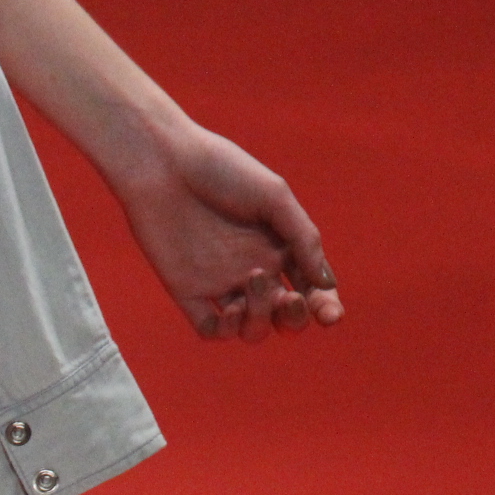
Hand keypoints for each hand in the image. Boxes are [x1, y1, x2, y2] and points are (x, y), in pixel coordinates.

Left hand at [111, 122, 342, 342]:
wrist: (164, 164)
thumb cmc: (222, 170)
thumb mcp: (274, 196)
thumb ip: (303, 238)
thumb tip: (325, 283)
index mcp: (280, 247)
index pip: (311, 288)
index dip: (325, 307)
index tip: (331, 317)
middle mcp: (254, 270)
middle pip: (285, 316)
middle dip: (295, 317)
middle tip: (289, 298)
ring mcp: (221, 284)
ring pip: (252, 328)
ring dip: (261, 318)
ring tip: (252, 280)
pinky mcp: (187, 291)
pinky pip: (212, 329)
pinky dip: (227, 329)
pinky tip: (230, 308)